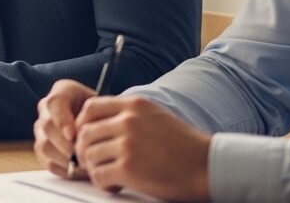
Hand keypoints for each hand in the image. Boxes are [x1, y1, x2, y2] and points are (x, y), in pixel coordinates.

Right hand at [33, 79, 94, 178]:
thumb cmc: (104, 112)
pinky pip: (47, 161)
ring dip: (64, 158)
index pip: (55, 103)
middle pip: (46, 126)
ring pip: (44, 145)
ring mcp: (42, 129)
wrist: (101, 122)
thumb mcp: (103, 106)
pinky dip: (63, 168)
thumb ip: (96, 114)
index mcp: (62, 91)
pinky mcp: (43, 147)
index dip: (62, 121)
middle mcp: (46, 108)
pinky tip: (78, 168)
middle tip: (80, 154)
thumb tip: (87, 133)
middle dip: (64, 143)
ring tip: (82, 163)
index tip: (74, 135)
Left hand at [72, 96, 211, 201]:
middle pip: (84, 133)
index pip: (90, 108)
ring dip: (93, 168)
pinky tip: (115, 184)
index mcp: (134, 105)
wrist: (206, 166)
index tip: (88, 139)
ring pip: (89, 155)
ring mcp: (127, 144)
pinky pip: (98, 175)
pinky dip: (103, 183)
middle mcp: (128, 121)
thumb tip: (100, 124)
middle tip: (93, 162)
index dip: (82, 125)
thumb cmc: (184, 145)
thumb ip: (129, 116)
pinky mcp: (128, 168)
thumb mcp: (155, 116)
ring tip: (108, 175)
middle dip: (84, 150)